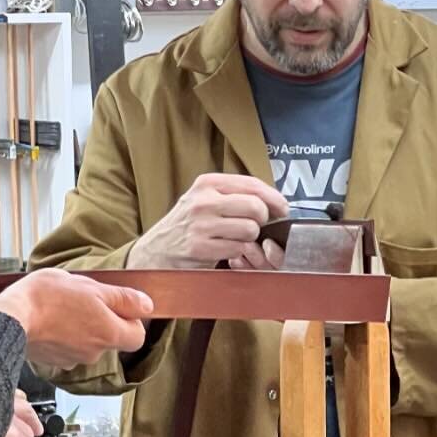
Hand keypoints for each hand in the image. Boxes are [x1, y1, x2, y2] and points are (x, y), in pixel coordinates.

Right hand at [0, 270, 151, 368]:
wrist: (10, 317)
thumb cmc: (48, 298)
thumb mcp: (90, 286)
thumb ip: (122, 298)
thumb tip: (146, 305)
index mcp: (108, 333)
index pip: (137, 336)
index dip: (130, 319)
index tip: (116, 305)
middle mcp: (94, 352)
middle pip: (110, 338)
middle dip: (101, 320)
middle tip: (83, 300)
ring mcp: (73, 360)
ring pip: (87, 343)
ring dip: (80, 327)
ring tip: (61, 307)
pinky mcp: (54, 361)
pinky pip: (67, 348)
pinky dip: (62, 337)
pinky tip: (50, 321)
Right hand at [128, 173, 286, 268]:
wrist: (154, 253)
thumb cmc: (184, 228)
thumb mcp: (202, 200)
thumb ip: (232, 195)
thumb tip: (273, 201)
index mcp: (206, 183)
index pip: (251, 184)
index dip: (273, 197)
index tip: (282, 208)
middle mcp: (203, 201)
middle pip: (255, 207)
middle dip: (262, 221)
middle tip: (253, 228)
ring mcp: (201, 224)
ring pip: (250, 229)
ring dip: (249, 239)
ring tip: (235, 240)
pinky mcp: (200, 247)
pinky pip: (238, 248)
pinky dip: (238, 253)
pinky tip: (226, 252)